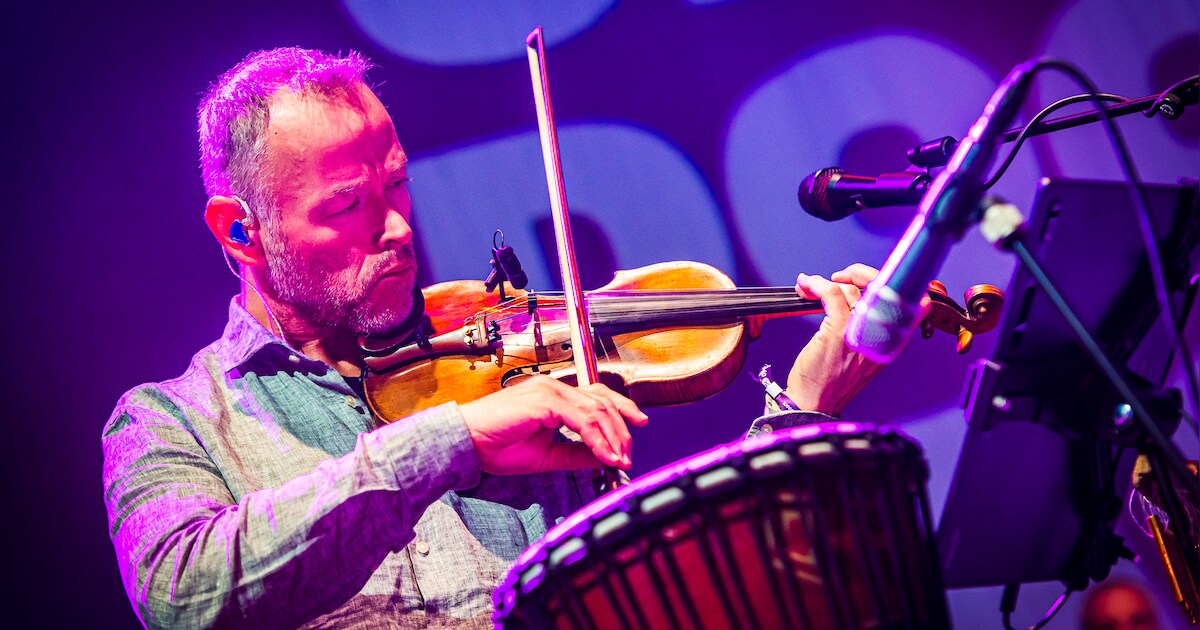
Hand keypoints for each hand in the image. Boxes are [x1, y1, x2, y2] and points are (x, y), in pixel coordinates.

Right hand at [457, 376, 648, 475]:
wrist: (465, 444)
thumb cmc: (494, 446)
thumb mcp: (546, 455)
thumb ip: (575, 453)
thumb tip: (603, 458)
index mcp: (553, 396)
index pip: (596, 395)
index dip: (621, 408)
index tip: (638, 425)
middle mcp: (553, 388)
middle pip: (602, 401)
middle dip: (621, 430)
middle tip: (627, 455)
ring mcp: (549, 391)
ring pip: (596, 410)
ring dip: (612, 437)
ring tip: (618, 460)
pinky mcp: (543, 401)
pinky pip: (581, 420)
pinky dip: (597, 439)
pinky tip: (604, 456)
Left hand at [786, 263, 930, 414]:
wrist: (813, 403)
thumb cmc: (831, 378)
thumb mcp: (863, 354)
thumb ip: (869, 325)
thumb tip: (855, 292)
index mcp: (894, 342)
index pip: (914, 302)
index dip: (894, 280)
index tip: (867, 278)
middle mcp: (883, 337)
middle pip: (882, 288)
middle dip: (860, 274)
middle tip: (840, 277)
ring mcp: (861, 334)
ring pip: (853, 290)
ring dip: (828, 282)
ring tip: (812, 287)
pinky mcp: (838, 333)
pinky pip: (832, 294)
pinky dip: (816, 284)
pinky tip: (806, 285)